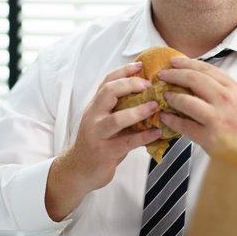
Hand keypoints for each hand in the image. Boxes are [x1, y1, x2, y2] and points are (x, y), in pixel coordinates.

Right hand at [45, 62, 160, 220]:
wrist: (79, 169)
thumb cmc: (98, 142)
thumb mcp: (104, 121)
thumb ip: (119, 108)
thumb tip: (148, 94)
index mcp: (95, 106)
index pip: (107, 82)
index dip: (123, 71)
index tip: (140, 66)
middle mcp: (93, 116)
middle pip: (108, 93)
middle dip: (129, 85)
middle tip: (148, 85)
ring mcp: (97, 135)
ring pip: (117, 118)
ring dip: (138, 111)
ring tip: (155, 106)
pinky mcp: (104, 152)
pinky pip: (127, 142)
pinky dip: (144, 136)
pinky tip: (157, 132)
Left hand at [158, 57, 236, 161]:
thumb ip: (222, 90)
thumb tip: (197, 82)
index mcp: (233, 89)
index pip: (207, 69)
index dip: (188, 63)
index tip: (175, 61)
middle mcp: (225, 99)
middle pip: (194, 79)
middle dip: (174, 74)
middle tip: (162, 74)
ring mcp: (217, 117)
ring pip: (186, 100)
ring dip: (171, 97)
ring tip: (163, 95)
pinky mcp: (210, 136)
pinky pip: (184, 125)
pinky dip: (172, 120)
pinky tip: (165, 117)